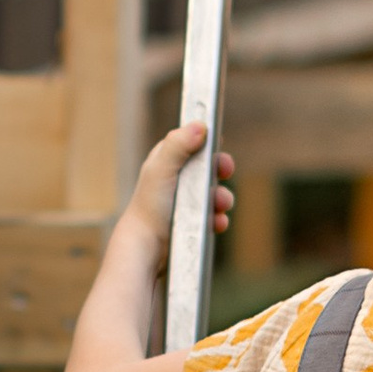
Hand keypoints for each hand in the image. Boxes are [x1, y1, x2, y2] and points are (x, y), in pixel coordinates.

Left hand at [127, 118, 234, 252]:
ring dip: (223, 198)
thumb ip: (178, 145)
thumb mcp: (162, 168)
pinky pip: (215, 216)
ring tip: (220, 206)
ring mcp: (186, 201)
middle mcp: (177, 179)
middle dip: (221, 171)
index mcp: (167, 160)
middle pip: (209, 167)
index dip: (208, 144)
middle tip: (226, 172)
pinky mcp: (192, 222)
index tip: (218, 146)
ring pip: (216, 193)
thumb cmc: (150, 206)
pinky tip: (216, 224)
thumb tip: (200, 126)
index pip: (193, 143)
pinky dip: (219, 219)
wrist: (146, 245)